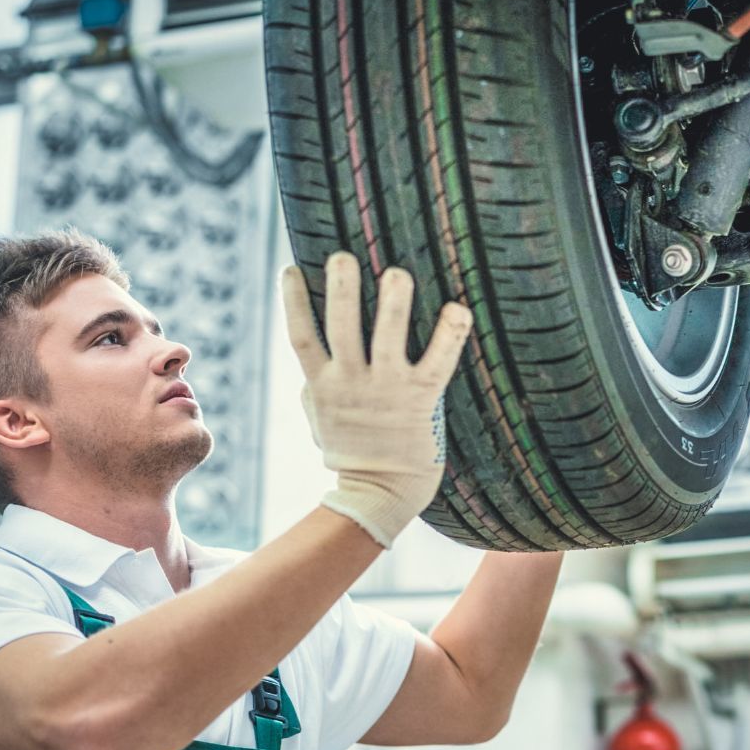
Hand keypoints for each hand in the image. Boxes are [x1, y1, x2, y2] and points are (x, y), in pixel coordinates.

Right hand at [281, 251, 471, 546]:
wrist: (383, 493)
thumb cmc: (353, 452)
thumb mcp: (322, 421)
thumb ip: (313, 389)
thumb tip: (307, 367)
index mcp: (324, 385)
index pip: (301, 336)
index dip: (294, 301)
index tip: (292, 268)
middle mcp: (352, 382)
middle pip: (341, 326)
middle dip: (341, 288)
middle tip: (344, 255)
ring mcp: (387, 390)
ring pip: (388, 337)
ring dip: (393, 302)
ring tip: (397, 272)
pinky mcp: (422, 398)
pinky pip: (438, 360)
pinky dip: (449, 333)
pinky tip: (457, 307)